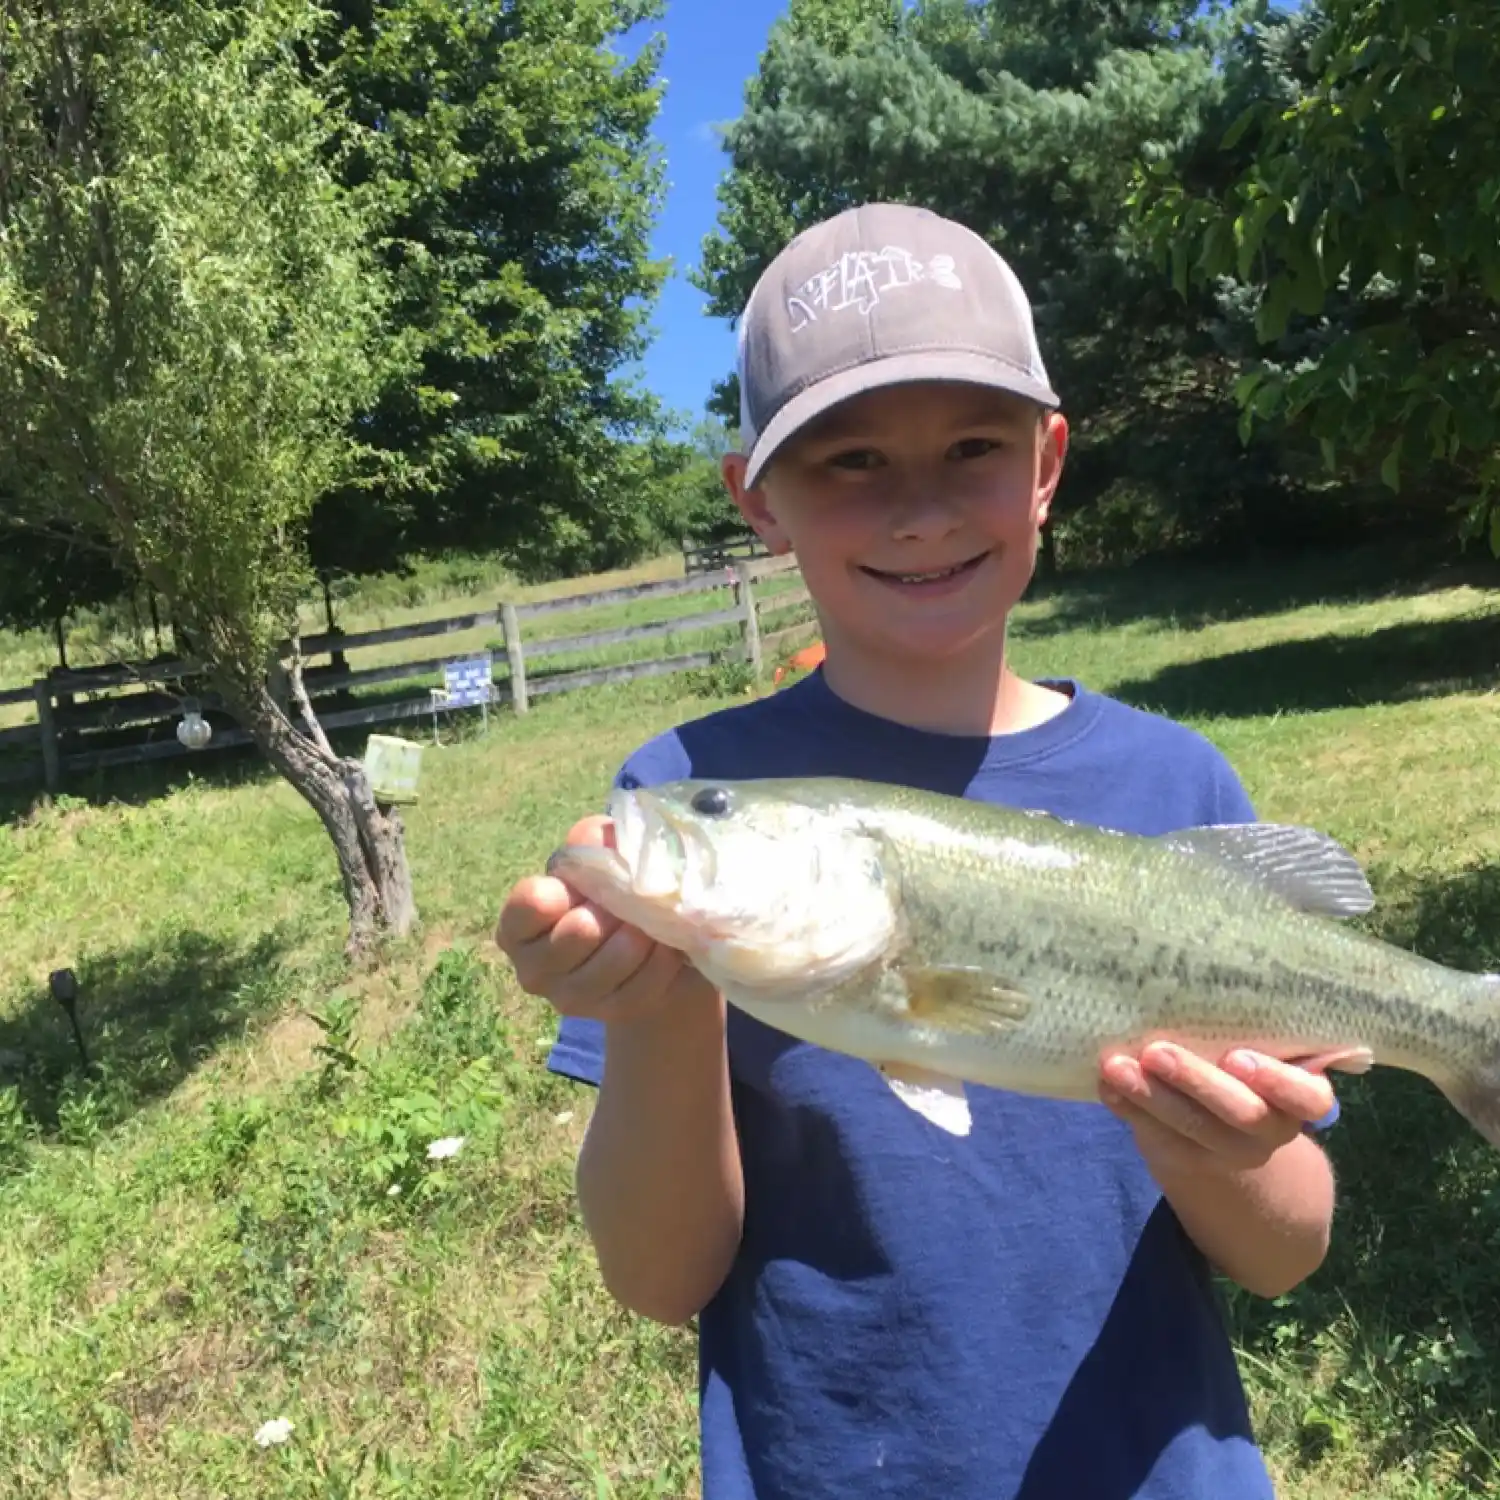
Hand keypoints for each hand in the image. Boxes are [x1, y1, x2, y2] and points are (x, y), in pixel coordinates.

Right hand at [496, 815, 710, 1024]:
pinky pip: (646, 980)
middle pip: (578, 931)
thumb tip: (600, 842)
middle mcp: (533, 970)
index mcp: (517, 927)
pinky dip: (663, 956)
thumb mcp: (597, 854)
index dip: (560, 891)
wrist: (646, 948)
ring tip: (651, 916)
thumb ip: (590, 841)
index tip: (577, 886)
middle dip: (613, 907)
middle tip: (628, 897)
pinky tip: (667, 942)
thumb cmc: (610, 890)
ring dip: (642, 930)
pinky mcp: (613, 1012)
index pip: (528, 907)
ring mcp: (572, 997)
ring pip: (616, 958)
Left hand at [1098, 1042, 1336, 1177]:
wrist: (1227, 1132)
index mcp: (1300, 1097)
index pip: (1309, 1098)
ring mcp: (1231, 1150)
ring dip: (1150, 1096)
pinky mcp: (1190, 1160)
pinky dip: (1130, 1110)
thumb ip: (1244, 1029)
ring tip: (1116, 1067)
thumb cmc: (1244, 1066)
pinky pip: (1159, 1138)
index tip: (1237, 1056)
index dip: (1278, 1082)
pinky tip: (1107, 1088)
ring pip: (1193, 1128)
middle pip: (1241, 1112)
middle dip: (1196, 1081)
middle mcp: (1272, 1128)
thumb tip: (1192, 976)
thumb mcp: (1259, 1049)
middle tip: (1156, 1051)